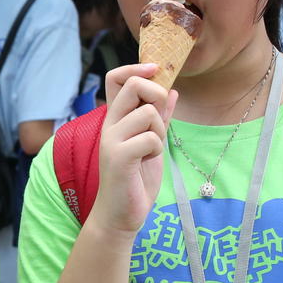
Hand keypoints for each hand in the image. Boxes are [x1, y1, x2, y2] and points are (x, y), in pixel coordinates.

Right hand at [87, 63, 175, 239]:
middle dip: (157, 94)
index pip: (116, 78)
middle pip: (134, 85)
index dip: (136, 68)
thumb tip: (173, 91)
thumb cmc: (135, 179)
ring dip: (160, 130)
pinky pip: (151, 138)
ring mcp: (111, 139)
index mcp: (115, 118)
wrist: (121, 215)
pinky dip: (157, 149)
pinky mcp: (118, 156)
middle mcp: (109, 124)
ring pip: (149, 113)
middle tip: (160, 117)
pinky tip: (147, 162)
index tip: (156, 70)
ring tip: (151, 149)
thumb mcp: (152, 142)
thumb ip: (159, 118)